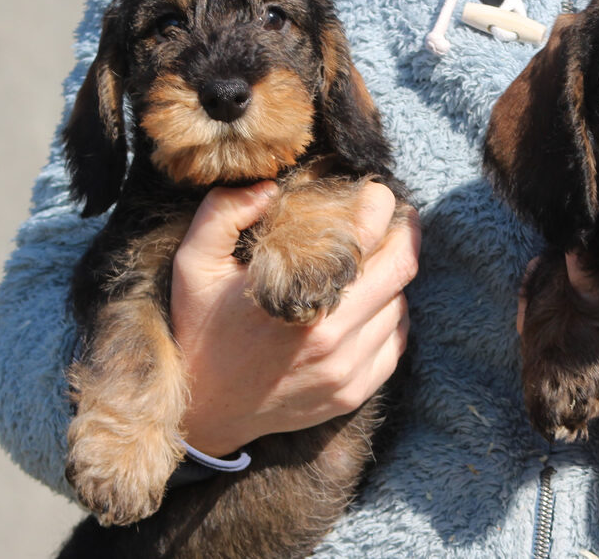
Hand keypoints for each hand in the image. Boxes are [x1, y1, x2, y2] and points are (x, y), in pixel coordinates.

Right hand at [171, 181, 418, 456]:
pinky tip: (368, 306)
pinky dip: (390, 317)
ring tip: (371, 265)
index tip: (377, 193)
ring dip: (392, 279)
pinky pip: (395, 342)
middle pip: (401, 268)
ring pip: (400, 305)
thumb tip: (269, 187)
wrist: (200, 411)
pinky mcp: (354, 392)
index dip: (381, 204)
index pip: (368, 235)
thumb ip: (222, 213)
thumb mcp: (193, 265)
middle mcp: (333, 335)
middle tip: (396, 219)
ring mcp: (347, 368)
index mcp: (300, 297)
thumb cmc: (199, 330)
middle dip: (404, 234)